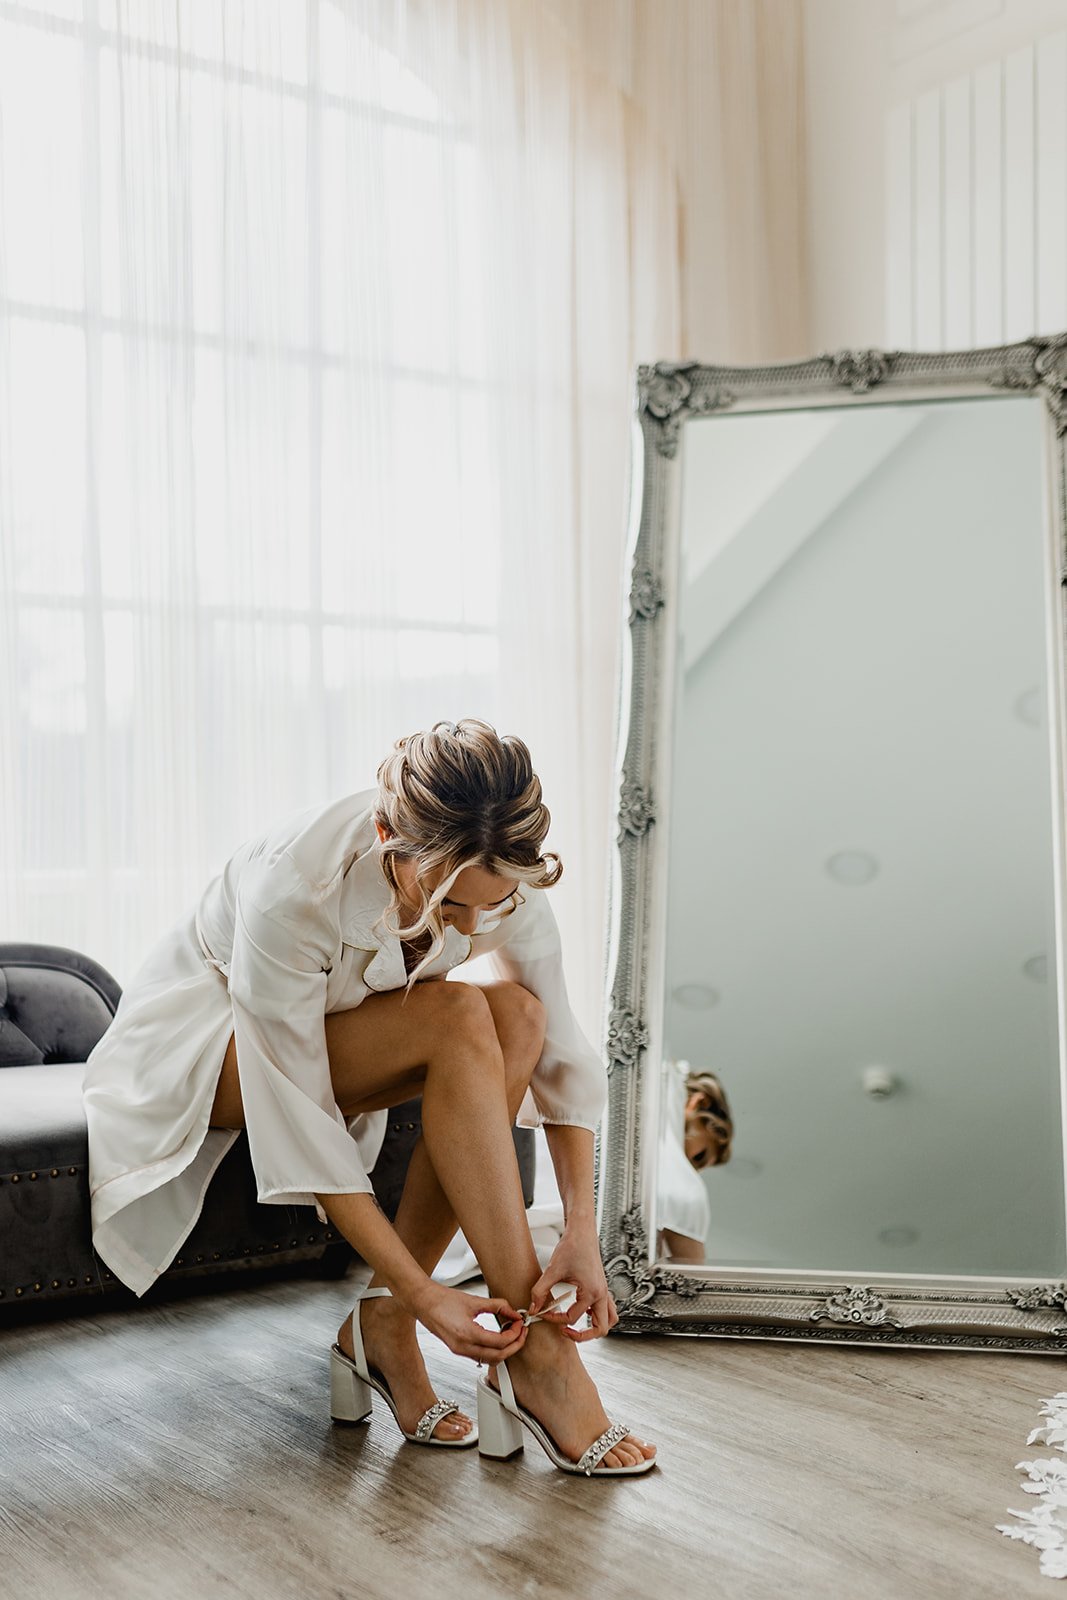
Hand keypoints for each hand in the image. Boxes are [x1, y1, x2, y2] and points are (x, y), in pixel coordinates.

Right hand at [417, 1283, 527, 1364]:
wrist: (423, 1302)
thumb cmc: (443, 1300)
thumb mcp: (474, 1300)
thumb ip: (497, 1306)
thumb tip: (513, 1312)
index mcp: (467, 1334)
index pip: (500, 1342)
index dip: (514, 1334)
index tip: (519, 1323)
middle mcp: (463, 1347)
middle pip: (498, 1356)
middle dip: (514, 1346)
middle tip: (522, 1332)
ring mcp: (460, 1351)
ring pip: (490, 1360)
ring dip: (505, 1350)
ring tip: (512, 1334)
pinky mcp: (458, 1350)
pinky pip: (481, 1356)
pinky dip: (493, 1350)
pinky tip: (498, 1337)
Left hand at [527, 1222, 618, 1341]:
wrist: (582, 1231)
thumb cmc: (572, 1246)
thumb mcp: (552, 1270)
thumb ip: (540, 1291)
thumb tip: (534, 1308)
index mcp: (592, 1292)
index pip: (572, 1318)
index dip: (555, 1319)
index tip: (544, 1313)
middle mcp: (602, 1294)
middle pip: (601, 1328)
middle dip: (583, 1335)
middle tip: (565, 1331)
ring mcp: (604, 1291)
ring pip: (609, 1320)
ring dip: (595, 1327)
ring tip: (576, 1326)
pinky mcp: (602, 1287)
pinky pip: (606, 1309)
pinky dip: (596, 1315)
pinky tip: (580, 1310)